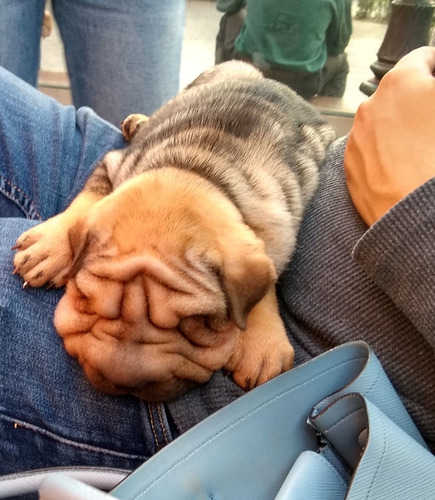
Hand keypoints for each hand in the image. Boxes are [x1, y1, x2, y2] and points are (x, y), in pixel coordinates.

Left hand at [345, 47, 434, 225]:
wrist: (416, 215)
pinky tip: (403, 166)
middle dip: (420, 100)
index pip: (424, 58)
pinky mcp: (349, 167)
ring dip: (400, 126)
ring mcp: (355, 138)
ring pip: (383, 121)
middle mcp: (370, 105)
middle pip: (400, 91)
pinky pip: (370, 148)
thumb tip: (431, 91)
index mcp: (401, 81)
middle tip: (433, 122)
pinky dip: (385, 151)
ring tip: (421, 149)